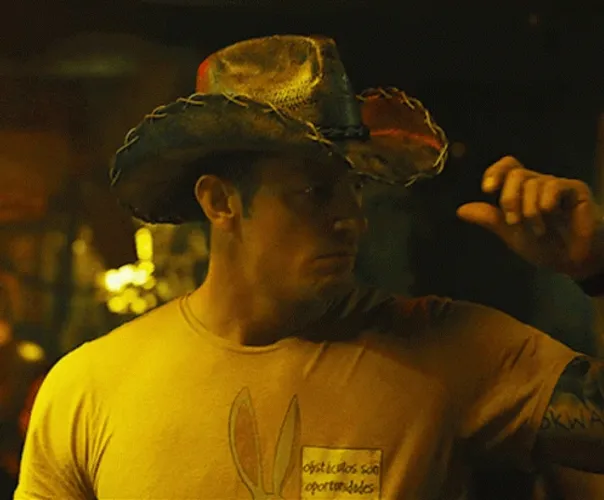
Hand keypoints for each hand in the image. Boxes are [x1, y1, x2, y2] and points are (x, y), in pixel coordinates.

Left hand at [456, 156, 602, 277]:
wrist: (574, 262)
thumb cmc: (545, 247)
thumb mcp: (511, 235)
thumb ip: (489, 219)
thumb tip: (461, 210)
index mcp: (521, 191)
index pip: (507, 167)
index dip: (495, 172)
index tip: (487, 189)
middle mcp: (538, 184)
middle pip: (516, 173)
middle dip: (509, 198)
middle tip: (513, 222)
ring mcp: (557, 186)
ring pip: (533, 182)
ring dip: (529, 210)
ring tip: (538, 230)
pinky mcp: (575, 190)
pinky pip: (554, 186)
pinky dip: (546, 203)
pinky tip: (550, 216)